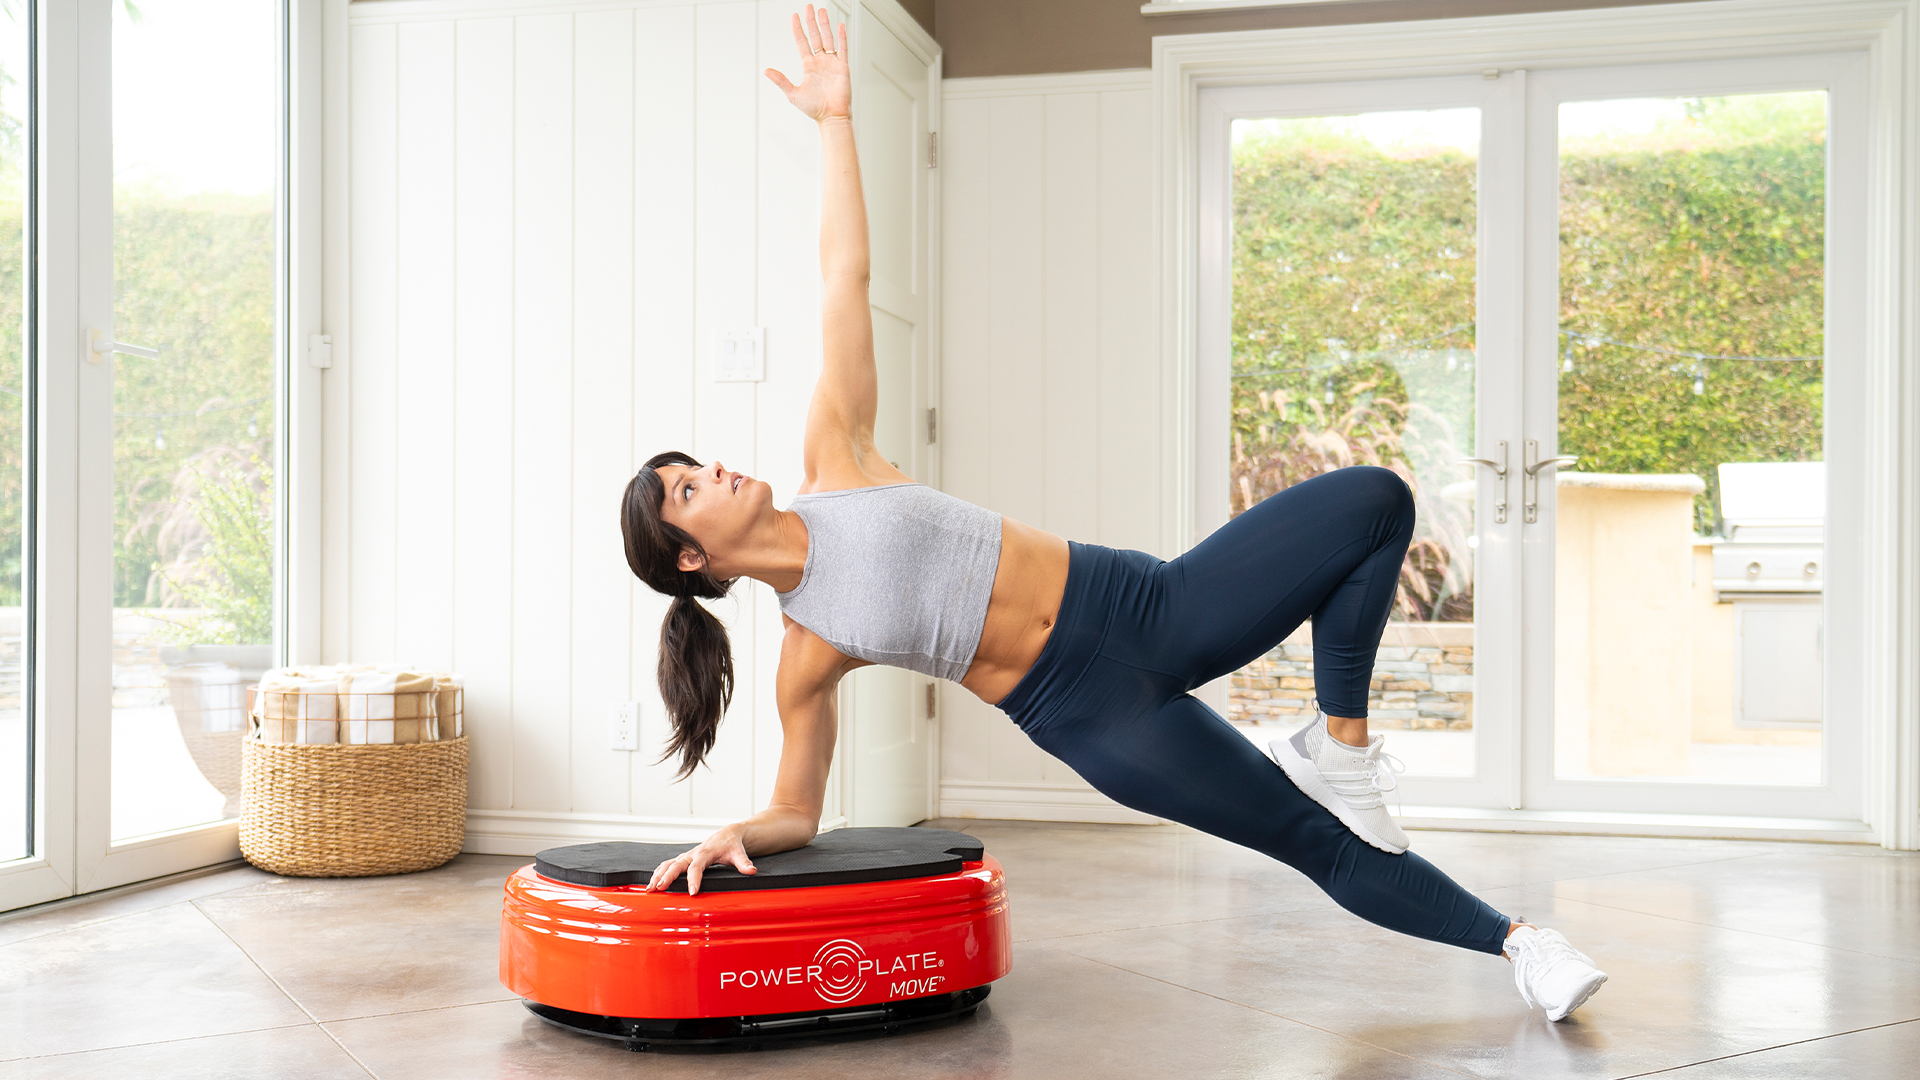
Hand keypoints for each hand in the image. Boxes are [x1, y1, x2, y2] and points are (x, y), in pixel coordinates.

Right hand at [645, 824, 756, 895]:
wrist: (728, 835)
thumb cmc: (732, 845)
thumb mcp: (739, 853)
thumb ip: (744, 863)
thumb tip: (752, 871)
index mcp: (706, 853)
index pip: (697, 867)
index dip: (694, 879)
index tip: (692, 892)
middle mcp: (693, 854)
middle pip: (677, 864)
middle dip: (667, 876)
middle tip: (660, 888)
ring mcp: (687, 856)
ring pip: (668, 864)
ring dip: (658, 875)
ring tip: (650, 888)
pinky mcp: (684, 859)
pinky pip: (667, 865)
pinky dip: (658, 873)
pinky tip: (651, 883)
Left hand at [765, 4, 849, 121]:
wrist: (831, 117)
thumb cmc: (815, 109)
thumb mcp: (793, 93)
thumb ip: (781, 80)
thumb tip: (767, 71)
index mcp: (809, 66)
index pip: (802, 42)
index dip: (798, 29)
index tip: (794, 17)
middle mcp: (820, 62)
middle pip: (815, 36)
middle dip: (811, 21)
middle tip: (808, 7)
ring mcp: (832, 63)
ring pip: (828, 38)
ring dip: (824, 24)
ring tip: (821, 11)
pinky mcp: (843, 67)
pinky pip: (842, 48)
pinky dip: (841, 37)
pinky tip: (839, 25)